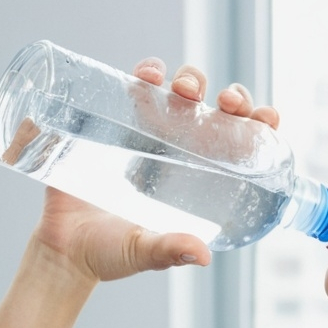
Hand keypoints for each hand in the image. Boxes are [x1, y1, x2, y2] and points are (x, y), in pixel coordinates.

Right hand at [32, 61, 279, 282]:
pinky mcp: (112, 123)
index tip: (267, 118)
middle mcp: (181, 154)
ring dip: (191, 79)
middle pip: (219, 112)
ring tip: (185, 90)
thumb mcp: (145, 252)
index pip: (241, 147)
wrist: (60, 248)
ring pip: (182, 92)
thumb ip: (170, 251)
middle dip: (232, 97)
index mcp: (202, 181)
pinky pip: (136, 87)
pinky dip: (147, 73)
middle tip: (226, 104)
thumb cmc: (110, 253)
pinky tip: (150, 74)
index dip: (259, 126)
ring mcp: (148, 135)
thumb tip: (203, 255)